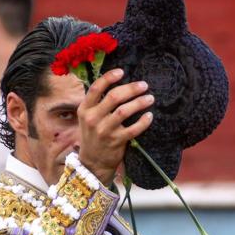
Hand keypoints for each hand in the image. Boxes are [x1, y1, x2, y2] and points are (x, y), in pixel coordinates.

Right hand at [77, 69, 153, 185]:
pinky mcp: (115, 141)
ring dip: (139, 102)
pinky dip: (143, 121)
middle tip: (144, 85)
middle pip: (114, 97)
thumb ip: (97, 102)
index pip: (96, 88)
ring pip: (124, 111)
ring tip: (150, 98)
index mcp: (84, 109)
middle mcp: (92, 119)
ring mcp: (104, 131)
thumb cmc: (93, 135)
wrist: (92, 162)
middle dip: (131, 89)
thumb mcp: (87, 118)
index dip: (109, 78)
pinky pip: (133, 129)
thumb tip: (115, 83)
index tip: (122, 72)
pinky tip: (149, 116)